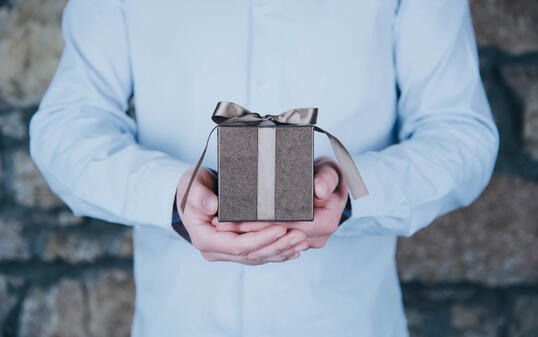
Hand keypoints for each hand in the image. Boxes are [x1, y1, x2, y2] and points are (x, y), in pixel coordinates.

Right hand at [177, 167, 304, 264]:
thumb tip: (212, 206)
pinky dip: (277, 252)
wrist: (190, 192)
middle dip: (277, 246)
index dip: (261, 239)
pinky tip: (294, 250)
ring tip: (302, 242)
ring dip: (281, 251)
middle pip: (251, 254)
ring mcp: (226, 252)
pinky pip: (258, 254)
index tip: (281, 229)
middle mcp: (215, 250)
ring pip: (257, 257)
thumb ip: (199, 196)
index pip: (238, 245)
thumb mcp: (191, 186)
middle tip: (300, 236)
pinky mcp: (236, 249)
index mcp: (205, 239)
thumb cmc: (191, 187)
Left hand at [214, 156, 348, 250]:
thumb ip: (327, 178)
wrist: (330, 184)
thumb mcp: (330, 171)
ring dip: (247, 236)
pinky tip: (233, 230)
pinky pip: (273, 241)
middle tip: (221, 225)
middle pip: (277, 238)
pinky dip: (254, 236)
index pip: (289, 227)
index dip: (263, 225)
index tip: (240, 221)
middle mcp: (317, 237)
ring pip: (272, 243)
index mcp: (325, 223)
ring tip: (222, 227)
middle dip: (248, 233)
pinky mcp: (296, 241)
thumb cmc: (328, 175)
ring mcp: (306, 242)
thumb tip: (320, 189)